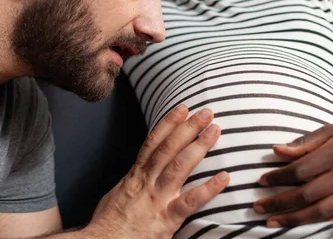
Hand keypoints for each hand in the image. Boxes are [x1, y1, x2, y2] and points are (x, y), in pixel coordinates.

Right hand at [87, 105, 228, 238]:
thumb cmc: (108, 224)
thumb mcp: (116, 196)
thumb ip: (131, 183)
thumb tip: (139, 173)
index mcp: (135, 176)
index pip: (152, 142)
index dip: (168, 123)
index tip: (182, 108)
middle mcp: (146, 183)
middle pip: (169, 148)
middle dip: (188, 127)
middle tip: (206, 112)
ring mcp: (157, 199)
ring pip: (179, 166)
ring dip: (199, 146)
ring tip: (215, 131)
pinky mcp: (167, 220)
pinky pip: (190, 201)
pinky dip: (208, 188)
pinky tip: (224, 177)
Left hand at [253, 122, 332, 227]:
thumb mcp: (330, 131)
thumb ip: (303, 142)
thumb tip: (275, 150)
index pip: (299, 170)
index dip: (278, 177)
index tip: (261, 181)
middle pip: (305, 194)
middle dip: (278, 202)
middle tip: (256, 207)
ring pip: (318, 212)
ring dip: (292, 219)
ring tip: (270, 222)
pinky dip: (316, 224)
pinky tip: (298, 226)